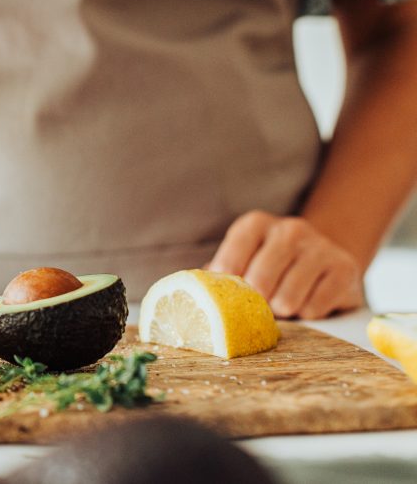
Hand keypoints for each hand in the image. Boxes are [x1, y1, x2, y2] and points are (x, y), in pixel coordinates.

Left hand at [207, 211, 364, 318]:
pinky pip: (315, 307)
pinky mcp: (345, 269)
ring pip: (287, 298)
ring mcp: (320, 247)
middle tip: (260, 306)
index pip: (230, 258)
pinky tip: (308, 303)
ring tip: (284, 302)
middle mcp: (289, 229)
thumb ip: (220, 274)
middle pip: (259, 281)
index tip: (228, 297)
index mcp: (256, 224)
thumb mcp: (244, 260)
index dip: (228, 284)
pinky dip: (308, 314)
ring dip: (283, 310)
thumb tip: (193, 292)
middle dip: (256, 302)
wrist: (324, 258)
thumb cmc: (271, 265)